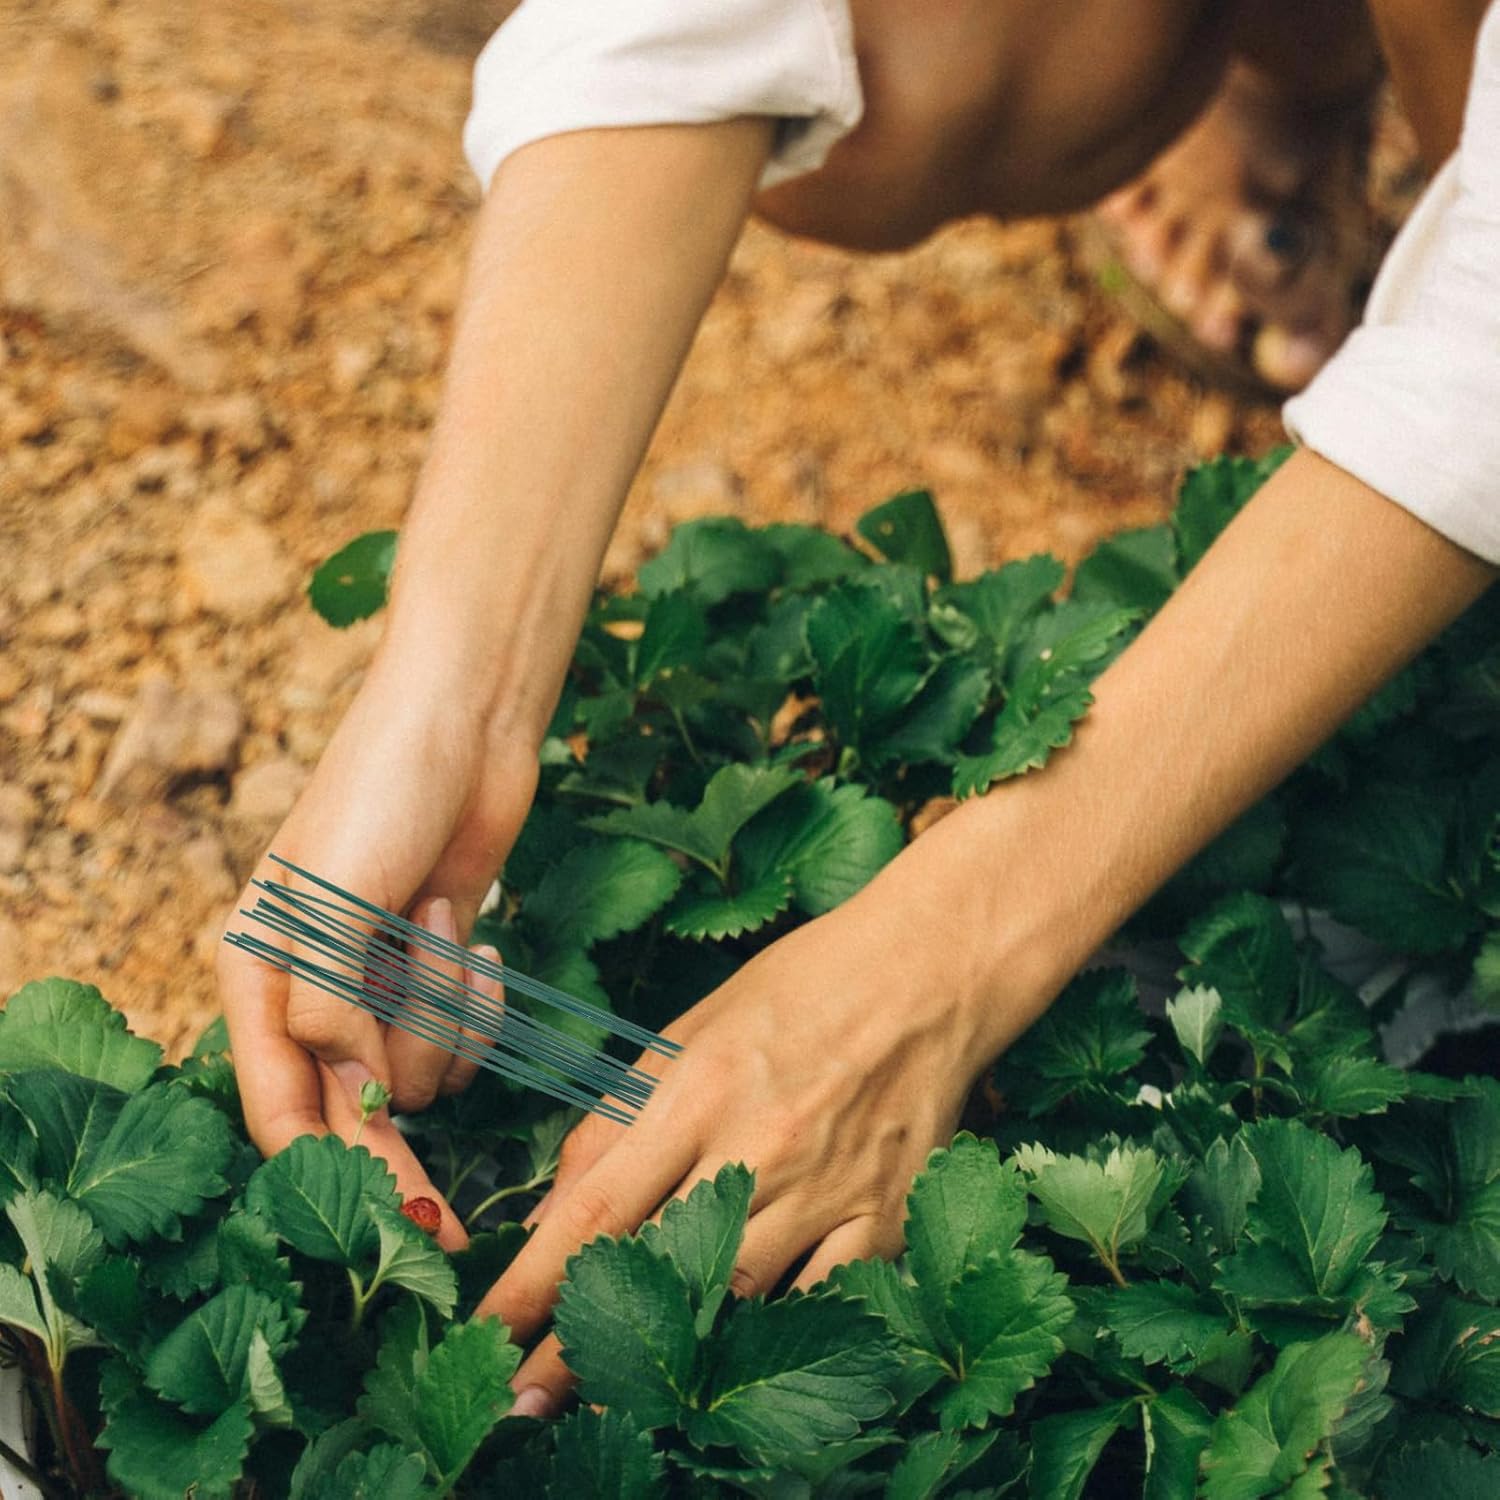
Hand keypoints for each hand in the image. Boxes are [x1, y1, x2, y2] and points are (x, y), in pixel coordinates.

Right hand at [218, 642, 538, 1250]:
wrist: (467, 721)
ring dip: (443, 1013)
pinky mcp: (439, 966)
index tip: (398, 1228)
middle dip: (400, 1122)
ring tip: (438, 923)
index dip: (334, 1178)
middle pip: (355, 1108)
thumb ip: (327, 1014)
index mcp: (258, 979)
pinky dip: (477, 992)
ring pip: (422, 1069)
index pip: (281, 1116)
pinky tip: (473, 930)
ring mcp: (379, 979)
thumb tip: (355, 1100)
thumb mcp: (333, 902)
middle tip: (446, 1211)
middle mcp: (312, 989)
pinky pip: (467, 1030)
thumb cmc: (386, 791)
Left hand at [477, 859, 1005, 1417]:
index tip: (487, 1335)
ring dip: (667, 1359)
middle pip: (655, 1267)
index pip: (595, 1206)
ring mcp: (827, 1186)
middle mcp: (758, 1144)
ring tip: (613, 1408)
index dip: (532, 1282)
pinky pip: (822, 1302)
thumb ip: (621, 1115)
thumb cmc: (801, 986)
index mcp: (698, 1087)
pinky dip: (774, 1337)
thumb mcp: (692, 1028)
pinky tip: (734, 1373)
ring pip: (733, 1298)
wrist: (930, 970)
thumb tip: (554, 1206)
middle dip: (580, 1346)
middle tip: (521, 1405)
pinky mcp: (886, 1216)